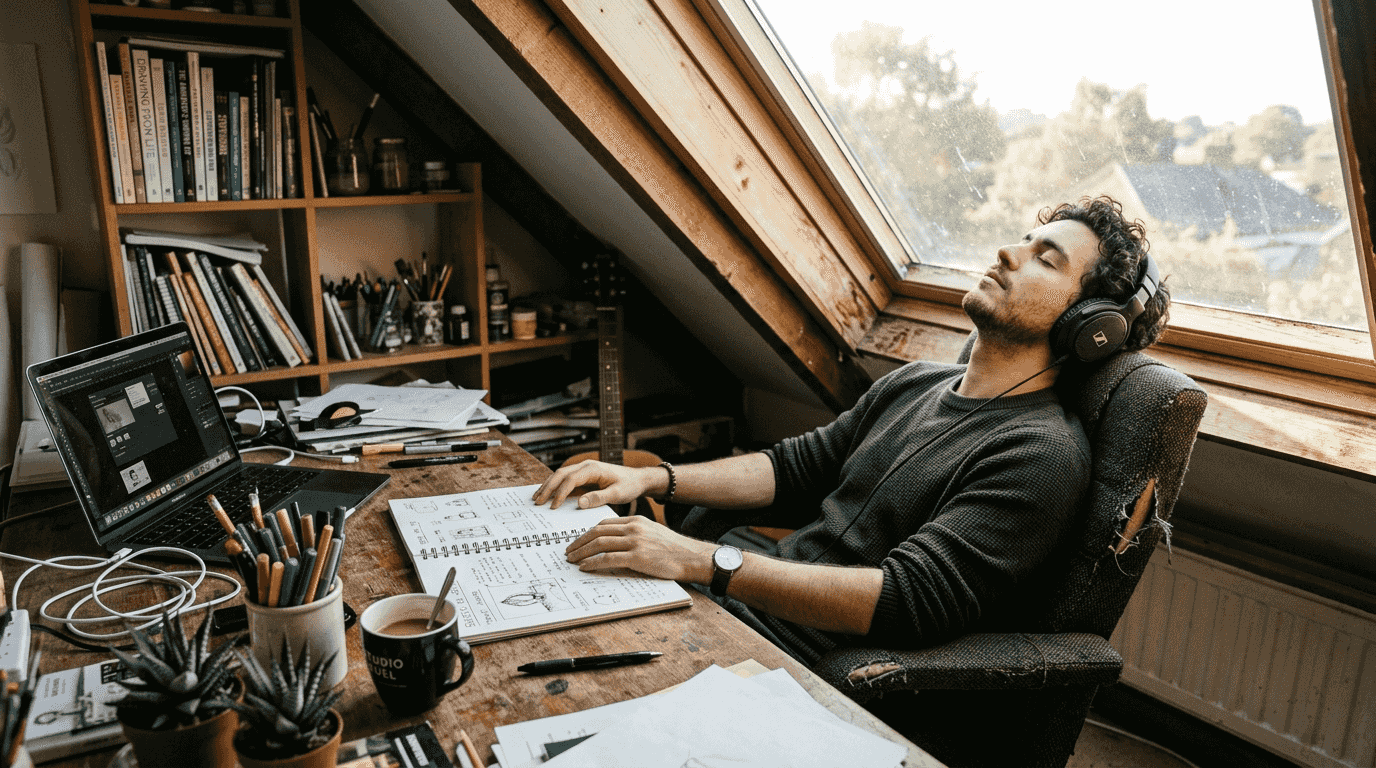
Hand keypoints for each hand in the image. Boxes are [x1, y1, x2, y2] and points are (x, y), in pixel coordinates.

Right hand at [532, 459, 660, 509]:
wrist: (638, 479)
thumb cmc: (629, 485)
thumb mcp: (617, 494)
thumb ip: (599, 498)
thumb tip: (580, 503)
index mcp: (593, 468)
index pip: (570, 479)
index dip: (560, 493)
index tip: (553, 507)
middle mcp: (586, 466)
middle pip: (560, 474)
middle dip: (548, 488)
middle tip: (537, 502)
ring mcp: (584, 469)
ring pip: (560, 475)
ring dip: (548, 486)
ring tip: (537, 498)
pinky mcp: (584, 475)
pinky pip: (566, 479)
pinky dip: (555, 486)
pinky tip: (548, 494)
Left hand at [564, 515, 715, 582]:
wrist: (690, 557)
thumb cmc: (672, 549)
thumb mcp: (652, 533)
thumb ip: (633, 533)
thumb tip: (614, 542)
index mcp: (636, 520)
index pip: (604, 524)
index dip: (587, 532)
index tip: (578, 540)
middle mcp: (633, 528)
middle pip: (597, 532)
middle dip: (579, 542)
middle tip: (568, 551)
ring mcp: (635, 542)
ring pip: (600, 543)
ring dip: (582, 552)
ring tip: (572, 559)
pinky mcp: (637, 557)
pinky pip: (608, 558)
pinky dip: (593, 562)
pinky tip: (585, 567)